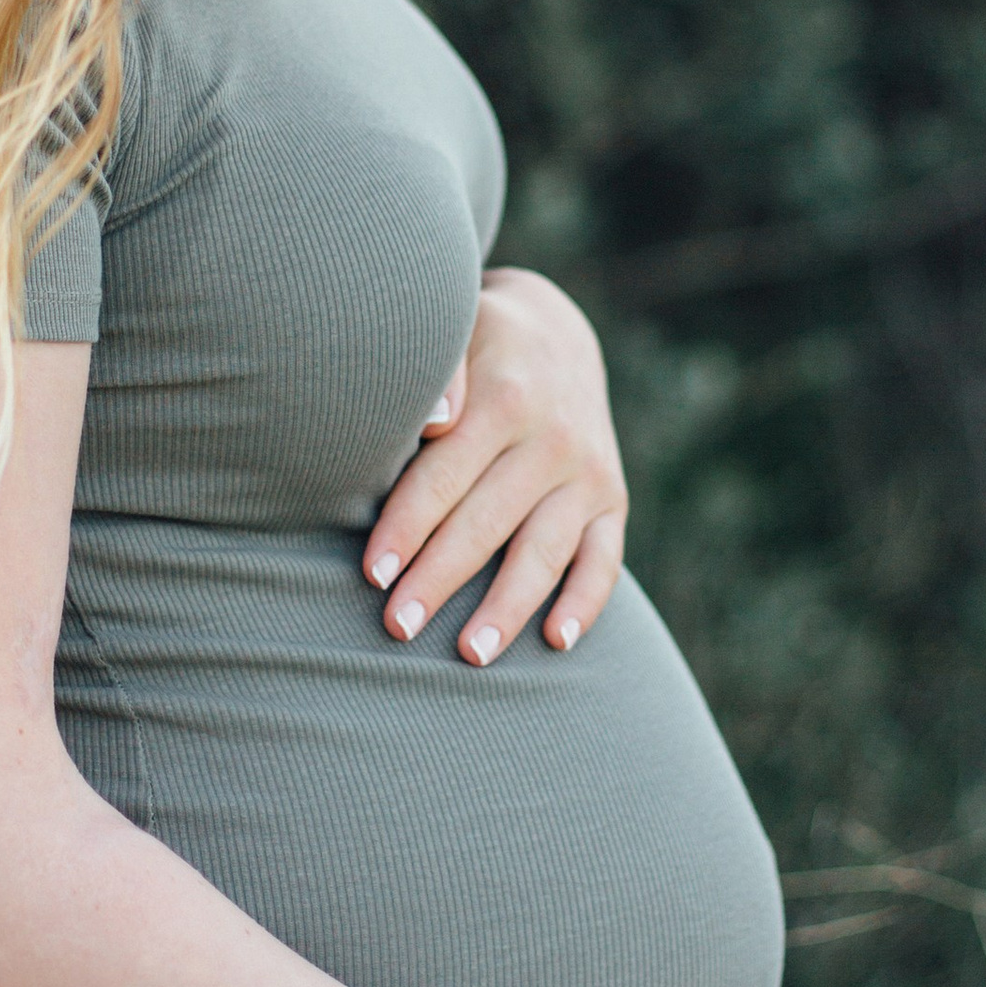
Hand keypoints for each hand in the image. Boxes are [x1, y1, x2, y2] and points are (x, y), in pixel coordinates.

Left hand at [365, 267, 627, 665]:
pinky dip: (585, 603)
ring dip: (507, 607)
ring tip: (471, 654)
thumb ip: (441, 374)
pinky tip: (556, 642)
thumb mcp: (457, 333)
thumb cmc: (475, 346)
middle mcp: (553, 439)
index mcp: (505, 398)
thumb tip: (435, 419)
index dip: (406, 528)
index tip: (372, 575)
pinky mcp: (613, 500)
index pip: (445, 477)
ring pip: (543, 551)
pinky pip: (604, 560)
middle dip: (438, 579)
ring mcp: (588, 473)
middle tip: (397, 628)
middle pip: (486, 524)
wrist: (554, 334)